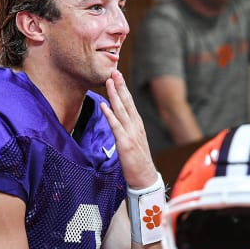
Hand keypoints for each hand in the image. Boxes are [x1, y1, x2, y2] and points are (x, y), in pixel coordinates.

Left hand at [100, 70, 156, 188]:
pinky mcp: (125, 143)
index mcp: (137, 124)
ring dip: (115, 95)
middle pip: (127, 102)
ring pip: (122, 110)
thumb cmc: (137, 161)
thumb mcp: (132, 140)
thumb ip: (125, 128)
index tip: (117, 76)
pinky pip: (116, 126)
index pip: (129, 102)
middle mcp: (135, 125)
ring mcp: (131, 133)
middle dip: (120, 86)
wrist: (145, 178)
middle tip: (114, 71)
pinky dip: (110, 115)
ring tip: (109, 81)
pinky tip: (104, 105)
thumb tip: (115, 117)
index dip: (123, 88)